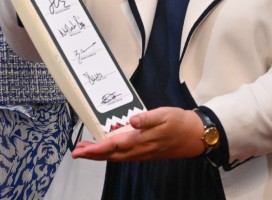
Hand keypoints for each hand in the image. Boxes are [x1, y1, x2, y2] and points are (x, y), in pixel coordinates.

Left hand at [71, 108, 204, 161]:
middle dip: (93, 154)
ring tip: (86, 150)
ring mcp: (143, 153)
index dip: (96, 148)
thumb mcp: (165, 114)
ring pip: (117, 157)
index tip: (82, 149)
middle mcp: (140, 149)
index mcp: (142, 139)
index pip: (114, 145)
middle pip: (111, 154)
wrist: (195, 136)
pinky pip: (124, 156)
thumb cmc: (180, 122)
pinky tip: (108, 149)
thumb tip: (132, 120)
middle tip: (76, 151)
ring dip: (100, 155)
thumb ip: (148, 118)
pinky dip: (112, 154)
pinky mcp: (146, 152)